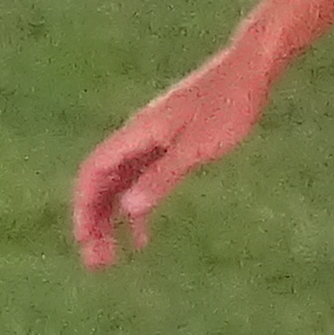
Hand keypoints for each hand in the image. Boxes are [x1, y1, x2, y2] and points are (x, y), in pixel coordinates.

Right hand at [71, 50, 272, 269]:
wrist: (249, 71)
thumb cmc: (227, 105)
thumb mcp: (196, 147)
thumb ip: (162, 177)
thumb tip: (128, 210)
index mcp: (136, 134)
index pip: (93, 172)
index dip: (84, 207)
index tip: (85, 242)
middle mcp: (136, 138)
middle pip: (100, 183)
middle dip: (93, 222)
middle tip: (98, 263)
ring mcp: (151, 140)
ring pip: (119, 184)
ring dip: (111, 219)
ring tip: (113, 257)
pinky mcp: (168, 144)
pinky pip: (140, 180)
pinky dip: (137, 208)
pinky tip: (144, 235)